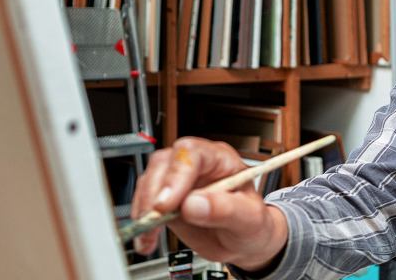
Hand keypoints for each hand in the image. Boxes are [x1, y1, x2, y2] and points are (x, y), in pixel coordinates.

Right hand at [130, 137, 288, 271]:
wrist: (244, 240)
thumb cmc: (253, 223)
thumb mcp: (250, 219)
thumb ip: (227, 209)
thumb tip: (195, 204)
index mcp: (221, 160)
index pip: (193, 154)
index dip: (177, 175)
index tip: (168, 203)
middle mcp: (197, 166)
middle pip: (165, 163)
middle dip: (155, 191)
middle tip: (155, 218)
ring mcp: (179, 181)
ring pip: (150, 180)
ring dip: (144, 207)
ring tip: (150, 234)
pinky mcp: (166, 200)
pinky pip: (145, 203)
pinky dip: (142, 222)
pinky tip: (147, 239)